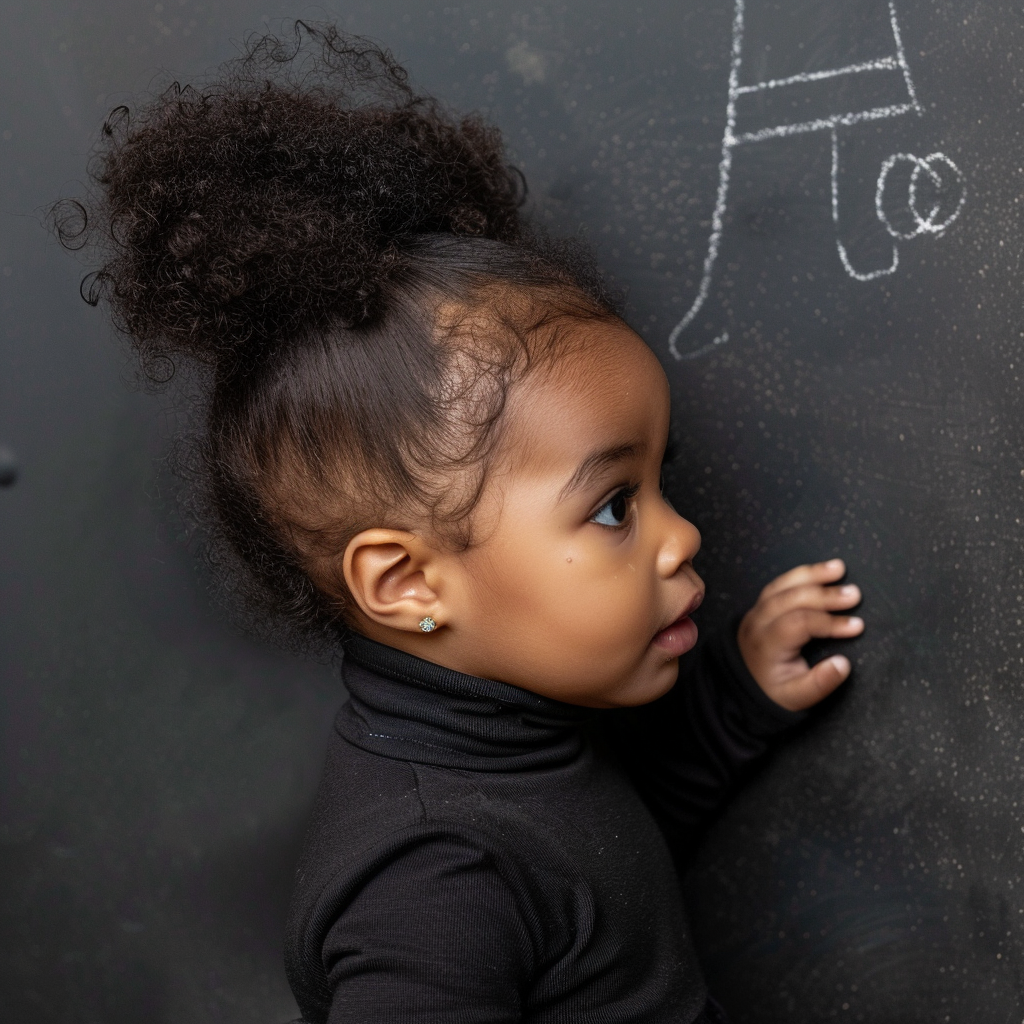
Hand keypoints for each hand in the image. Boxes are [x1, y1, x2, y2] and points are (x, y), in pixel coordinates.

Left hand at [736, 559, 863, 711]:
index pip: (800, 624)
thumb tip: (843, 664)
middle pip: (791, 599)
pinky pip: (779, 584)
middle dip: (825, 594)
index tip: (857, 626)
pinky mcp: (760, 606)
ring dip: (812, 575)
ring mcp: (756, 612)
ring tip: (839, 569)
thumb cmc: (773, 691)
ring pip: (783, 585)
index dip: (830, 622)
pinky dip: (801, 575)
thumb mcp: (796, 698)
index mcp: (767, 645)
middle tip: (854, 594)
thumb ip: (820, 683)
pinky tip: (822, 571)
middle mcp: (758, 623)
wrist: (743, 687)